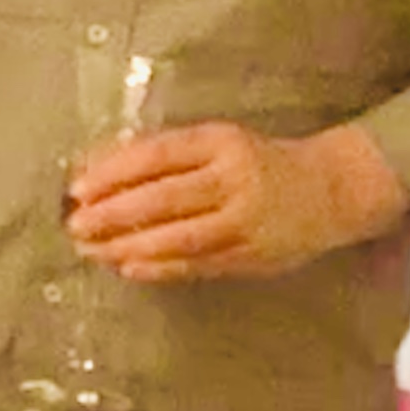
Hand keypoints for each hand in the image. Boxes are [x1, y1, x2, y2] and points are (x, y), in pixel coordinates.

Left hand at [67, 121, 408, 282]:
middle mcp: (236, 179)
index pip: (157, 156)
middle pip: (163, 198)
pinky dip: (161, 267)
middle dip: (112, 215)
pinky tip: (129, 268)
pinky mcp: (256, 255)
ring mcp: (248, 220)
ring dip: (129, 246)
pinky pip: (200, 263)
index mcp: (221, 142)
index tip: (76, 189)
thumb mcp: (216, 144)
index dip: (113, 173)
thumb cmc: (258, 162)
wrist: (334, 188)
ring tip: (93, 251)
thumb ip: (165, 155)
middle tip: (75, 226)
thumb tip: (96, 168)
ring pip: (179, 237)